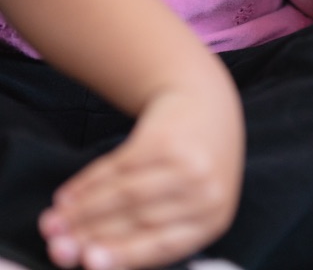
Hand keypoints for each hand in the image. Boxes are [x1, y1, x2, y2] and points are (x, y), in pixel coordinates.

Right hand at [39, 82, 243, 269]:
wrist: (206, 105)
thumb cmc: (192, 166)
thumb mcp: (189, 204)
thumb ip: (152, 233)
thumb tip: (90, 259)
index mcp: (212, 218)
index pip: (163, 244)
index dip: (122, 255)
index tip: (88, 262)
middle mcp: (204, 190)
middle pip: (138, 219)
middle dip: (89, 235)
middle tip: (57, 246)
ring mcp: (188, 162)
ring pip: (123, 194)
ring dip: (81, 212)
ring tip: (53, 224)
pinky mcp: (166, 137)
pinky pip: (118, 166)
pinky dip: (87, 183)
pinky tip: (68, 196)